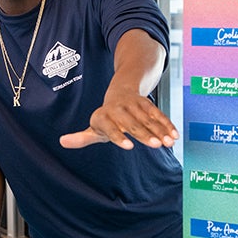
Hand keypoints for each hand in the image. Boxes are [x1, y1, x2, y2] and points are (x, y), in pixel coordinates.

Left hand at [60, 87, 178, 149]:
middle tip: (155, 146)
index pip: (110, 128)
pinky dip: (167, 124)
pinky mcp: (147, 104)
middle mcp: (119, 109)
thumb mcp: (94, 127)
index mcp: (103, 116)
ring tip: (168, 143)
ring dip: (159, 130)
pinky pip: (158, 114)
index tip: (129, 147)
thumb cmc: (106, 117)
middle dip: (144, 134)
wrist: (121, 91)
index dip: (119, 136)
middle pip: (132, 123)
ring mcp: (134, 105)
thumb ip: (82, 138)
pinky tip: (174, 136)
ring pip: (148, 119)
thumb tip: (62, 141)